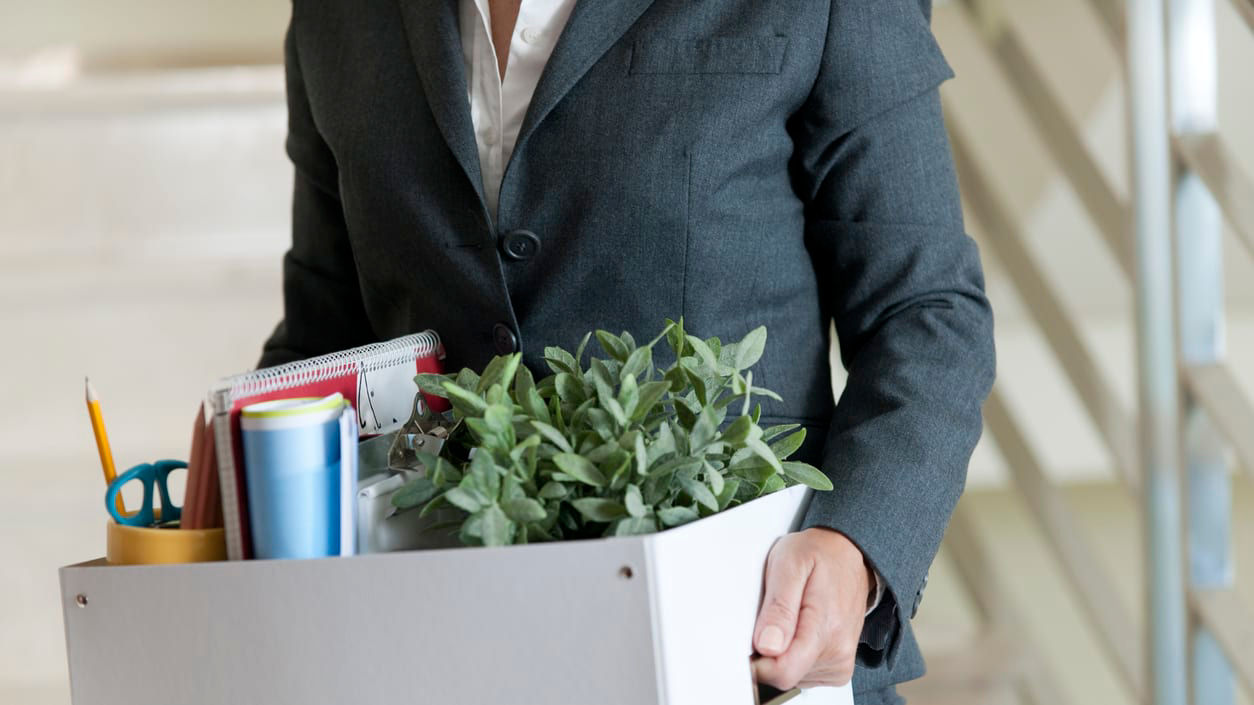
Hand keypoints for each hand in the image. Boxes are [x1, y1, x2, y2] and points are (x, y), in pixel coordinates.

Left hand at [752, 528, 872, 689]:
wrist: (847, 553)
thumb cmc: (818, 555)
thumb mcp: (790, 565)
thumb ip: (778, 608)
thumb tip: (767, 646)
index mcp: (825, 628)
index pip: (783, 672)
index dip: (759, 662)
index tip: (753, 637)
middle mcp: (839, 651)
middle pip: (785, 676)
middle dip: (770, 651)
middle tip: (775, 615)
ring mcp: (841, 661)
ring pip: (794, 677)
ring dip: (783, 652)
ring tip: (791, 617)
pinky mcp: (840, 666)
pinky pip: (805, 674)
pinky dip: (795, 656)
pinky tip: (799, 630)